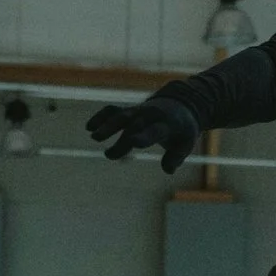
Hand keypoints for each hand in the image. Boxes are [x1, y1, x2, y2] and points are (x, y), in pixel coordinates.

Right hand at [85, 95, 201, 172]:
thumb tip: (168, 170)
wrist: (180, 105)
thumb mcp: (186, 143)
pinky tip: (88, 127)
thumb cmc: (183, 130)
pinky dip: (102, 116)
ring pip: (121, 116)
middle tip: (109, 155)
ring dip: (107, 125)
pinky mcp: (128, 110)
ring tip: (94, 136)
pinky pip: (113, 111)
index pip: (154, 130)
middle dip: (121, 139)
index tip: (133, 142)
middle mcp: (150, 115)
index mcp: (167, 124)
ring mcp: (138, 111)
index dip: (144, 136)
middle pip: (134, 126)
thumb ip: (177, 157)